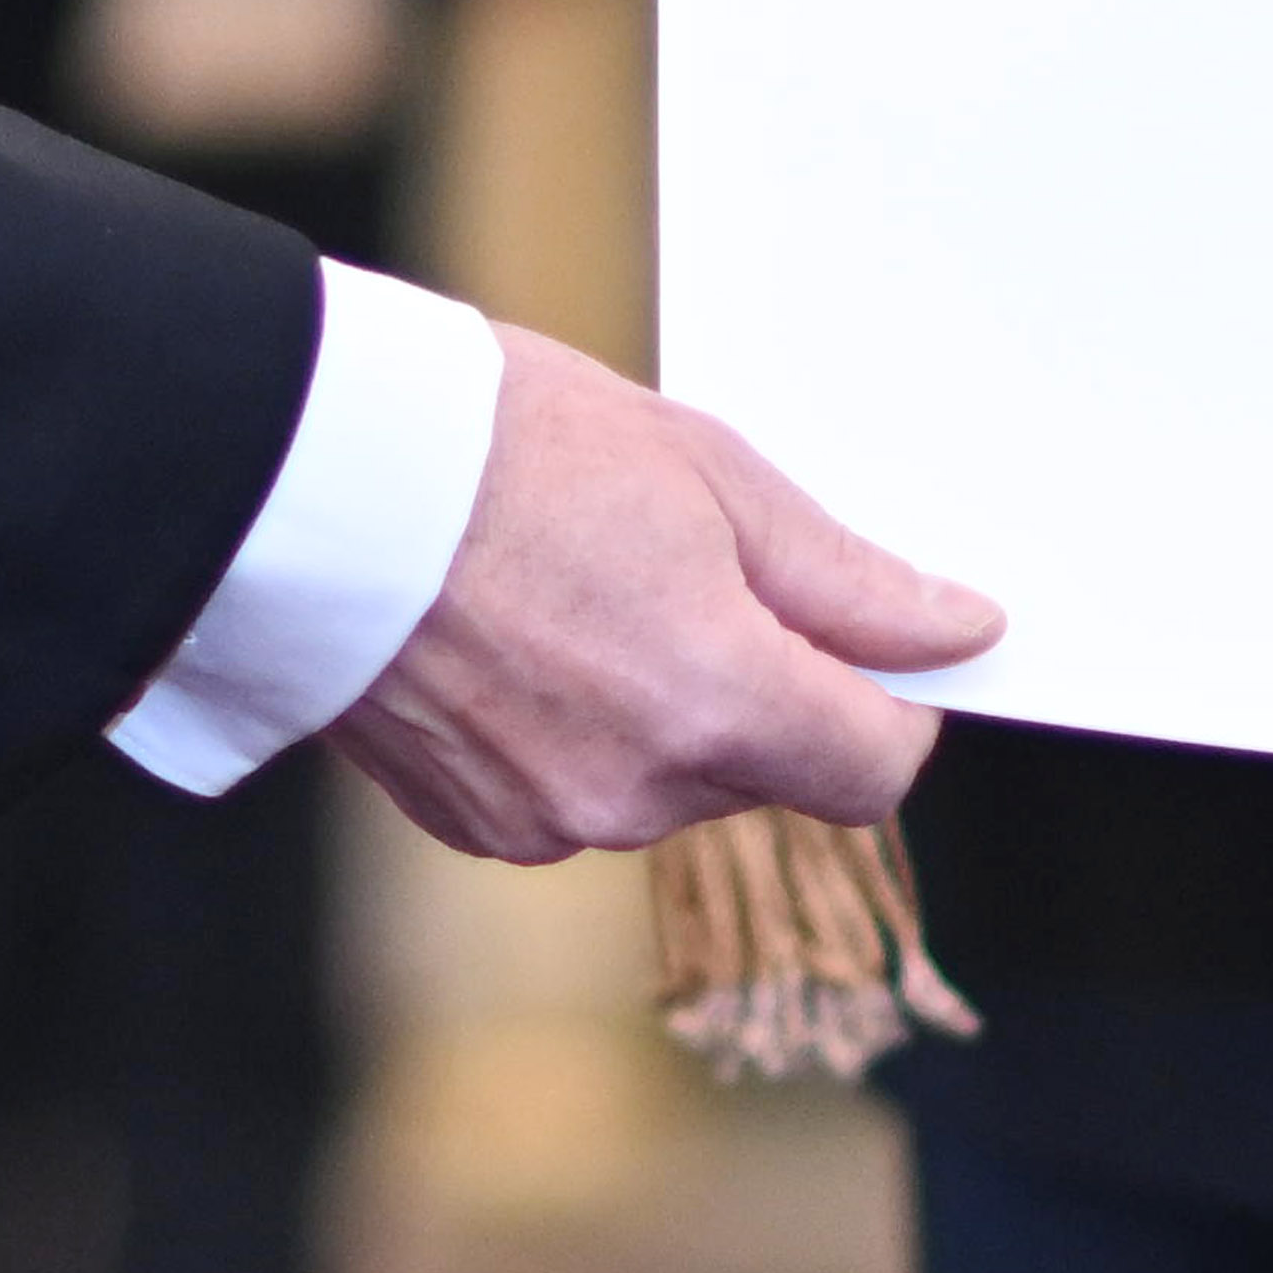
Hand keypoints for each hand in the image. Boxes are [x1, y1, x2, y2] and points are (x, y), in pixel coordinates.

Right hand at [323, 324, 1004, 861]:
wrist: (314, 478)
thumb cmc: (512, 446)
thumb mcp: (711, 475)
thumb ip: (847, 581)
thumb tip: (959, 631)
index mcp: (714, 703)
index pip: (874, 769)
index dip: (892, 701)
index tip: (871, 634)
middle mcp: (639, 792)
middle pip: (772, 770)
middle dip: (766, 684)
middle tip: (694, 563)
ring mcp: (549, 820)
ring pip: (674, 782)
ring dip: (671, 707)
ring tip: (589, 587)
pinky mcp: (477, 826)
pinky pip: (582, 793)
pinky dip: (583, 731)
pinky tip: (525, 638)